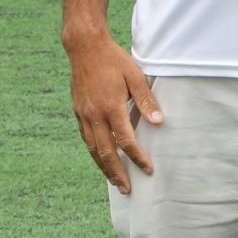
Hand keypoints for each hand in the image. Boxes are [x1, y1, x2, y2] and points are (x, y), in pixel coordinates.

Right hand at [66, 32, 161, 192]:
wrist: (84, 47)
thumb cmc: (114, 60)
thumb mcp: (135, 76)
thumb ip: (146, 101)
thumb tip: (159, 122)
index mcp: (111, 107)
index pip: (126, 141)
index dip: (137, 158)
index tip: (148, 170)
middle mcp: (94, 115)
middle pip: (105, 152)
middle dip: (117, 172)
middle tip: (127, 189)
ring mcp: (83, 114)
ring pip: (92, 148)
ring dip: (103, 167)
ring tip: (114, 181)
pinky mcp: (78, 112)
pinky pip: (86, 138)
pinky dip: (94, 153)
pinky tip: (101, 160)